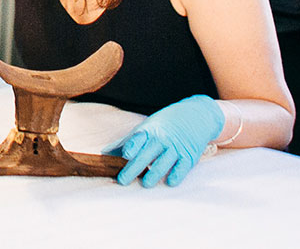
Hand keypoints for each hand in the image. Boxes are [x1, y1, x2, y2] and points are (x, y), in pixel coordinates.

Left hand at [111, 95, 226, 187]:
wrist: (195, 115)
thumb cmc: (164, 124)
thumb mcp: (145, 128)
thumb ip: (126, 142)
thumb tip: (104, 153)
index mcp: (149, 131)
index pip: (138, 138)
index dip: (132, 146)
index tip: (125, 155)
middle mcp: (162, 138)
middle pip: (146, 155)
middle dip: (134, 168)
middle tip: (123, 180)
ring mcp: (176, 147)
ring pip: (163, 162)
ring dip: (154, 174)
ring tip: (145, 184)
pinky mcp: (189, 155)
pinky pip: (182, 167)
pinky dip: (176, 175)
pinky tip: (170, 182)